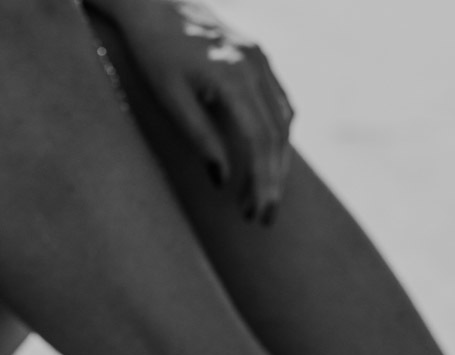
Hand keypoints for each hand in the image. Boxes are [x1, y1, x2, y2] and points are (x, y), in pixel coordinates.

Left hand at [101, 0, 293, 222]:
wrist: (153, 1)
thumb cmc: (153, 50)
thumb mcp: (169, 97)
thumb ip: (199, 137)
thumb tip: (223, 179)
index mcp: (231, 74)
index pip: (260, 139)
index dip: (262, 181)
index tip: (256, 212)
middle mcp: (254, 64)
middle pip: (277, 135)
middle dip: (272, 181)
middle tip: (260, 216)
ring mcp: (261, 58)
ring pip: (284, 121)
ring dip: (276, 163)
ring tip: (259, 195)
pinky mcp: (260, 57)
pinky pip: (281, 103)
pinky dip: (277, 138)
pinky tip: (265, 161)